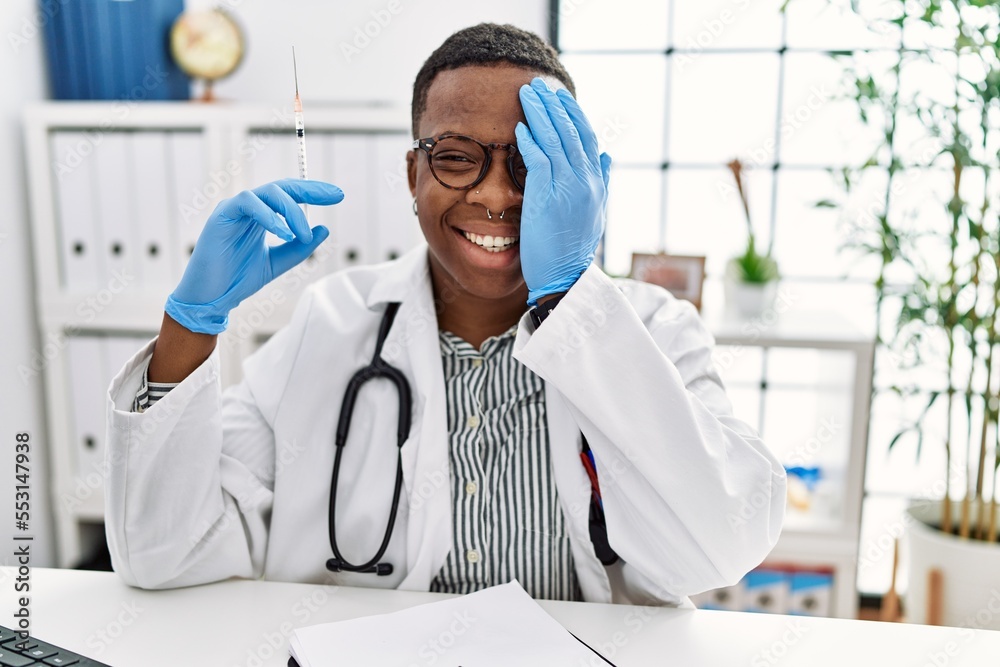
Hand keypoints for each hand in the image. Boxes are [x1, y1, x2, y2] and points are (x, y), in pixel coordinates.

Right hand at [165, 179, 343, 333]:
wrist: (212, 297)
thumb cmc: (238, 279)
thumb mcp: (278, 262)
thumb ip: (299, 248)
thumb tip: (323, 229)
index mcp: (261, 216)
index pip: (290, 195)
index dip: (313, 192)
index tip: (337, 195)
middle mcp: (249, 208)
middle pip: (282, 187)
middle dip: (311, 189)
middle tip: (334, 196)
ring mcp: (234, 209)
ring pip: (269, 193)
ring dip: (292, 211)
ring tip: (302, 235)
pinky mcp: (222, 216)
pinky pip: (248, 203)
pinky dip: (268, 216)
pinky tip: (283, 233)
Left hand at [515, 77, 610, 305]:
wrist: (565, 277)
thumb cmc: (574, 247)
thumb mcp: (597, 212)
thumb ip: (604, 180)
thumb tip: (609, 155)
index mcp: (598, 182)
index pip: (587, 137)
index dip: (573, 113)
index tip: (560, 95)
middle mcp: (586, 181)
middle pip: (571, 132)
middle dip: (554, 105)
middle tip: (539, 86)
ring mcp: (568, 188)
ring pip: (555, 140)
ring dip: (539, 114)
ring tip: (527, 95)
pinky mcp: (548, 198)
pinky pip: (538, 161)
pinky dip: (530, 142)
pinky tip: (521, 128)